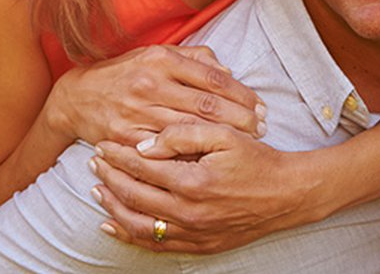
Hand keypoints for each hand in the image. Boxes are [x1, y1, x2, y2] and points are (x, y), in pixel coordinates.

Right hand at [47, 45, 265, 146]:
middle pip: (207, 106)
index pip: (214, 78)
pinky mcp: (127, 138)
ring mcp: (137, 112)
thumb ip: (194, 59)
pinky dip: (192, 156)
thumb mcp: (156, 55)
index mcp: (161, 60)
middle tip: (262, 128)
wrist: (76, 98)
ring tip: (246, 143)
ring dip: (223, 140)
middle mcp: (150, 84)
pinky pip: (166, 152)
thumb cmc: (125, 75)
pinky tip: (213, 159)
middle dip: (241, 119)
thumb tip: (228, 73)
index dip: (243, 94)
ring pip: (191, 131)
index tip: (261, 107)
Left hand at [88, 121, 316, 253]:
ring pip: (138, 224)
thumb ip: (183, 134)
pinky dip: (129, 235)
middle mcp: (188, 211)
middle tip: (92, 162)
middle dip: (108, 177)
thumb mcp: (224, 135)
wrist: (287, 194)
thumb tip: (145, 145)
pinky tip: (112, 225)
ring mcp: (193, 232)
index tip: (102, 145)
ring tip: (96, 191)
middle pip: (133, 195)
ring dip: (112, 207)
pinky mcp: (199, 244)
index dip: (117, 155)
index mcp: (192, 180)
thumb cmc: (257, 159)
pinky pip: (155, 244)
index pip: (141, 167)